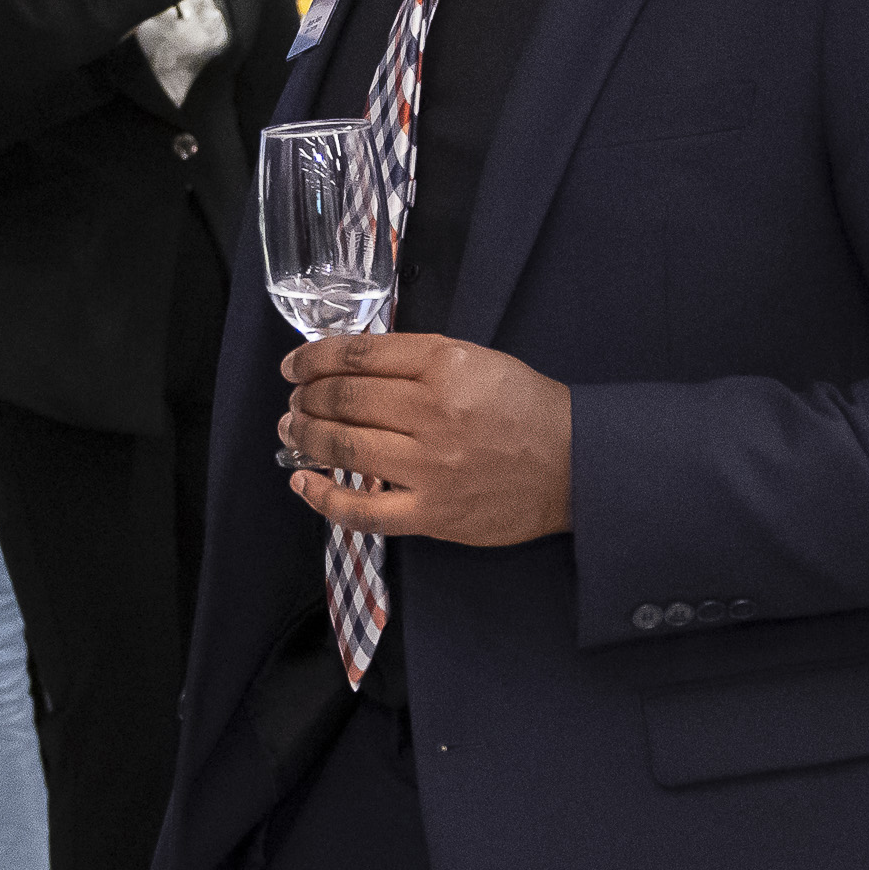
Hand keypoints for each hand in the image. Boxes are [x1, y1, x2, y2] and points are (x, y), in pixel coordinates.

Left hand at [278, 333, 571, 545]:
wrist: (575, 464)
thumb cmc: (525, 408)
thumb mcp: (476, 359)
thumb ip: (416, 359)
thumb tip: (352, 364)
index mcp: (445, 365)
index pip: (358, 356)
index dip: (313, 359)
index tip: (294, 365)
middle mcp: (433, 413)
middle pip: (344, 400)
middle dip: (306, 397)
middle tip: (294, 399)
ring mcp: (430, 468)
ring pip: (344, 448)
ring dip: (306, 437)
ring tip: (293, 430)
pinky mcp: (433, 513)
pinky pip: (363, 511)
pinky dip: (323, 498)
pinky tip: (302, 484)